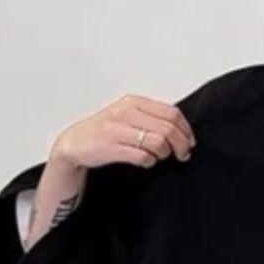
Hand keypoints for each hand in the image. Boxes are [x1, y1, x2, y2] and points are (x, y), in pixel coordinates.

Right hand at [50, 94, 196, 171]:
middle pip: (169, 128)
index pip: (171, 112)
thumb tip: (181, 130)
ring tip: (158, 156)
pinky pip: (143, 156)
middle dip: (181, 144)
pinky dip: (149, 161)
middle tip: (183, 155)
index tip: (190, 141)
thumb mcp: (127, 116)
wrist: (74, 144)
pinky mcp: (112, 147)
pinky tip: (145, 161)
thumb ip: (151, 118)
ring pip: (158, 142)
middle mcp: (126, 112)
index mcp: (133, 102)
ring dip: (164, 154)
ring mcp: (118, 129)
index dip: (186, 130)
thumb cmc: (104, 131)